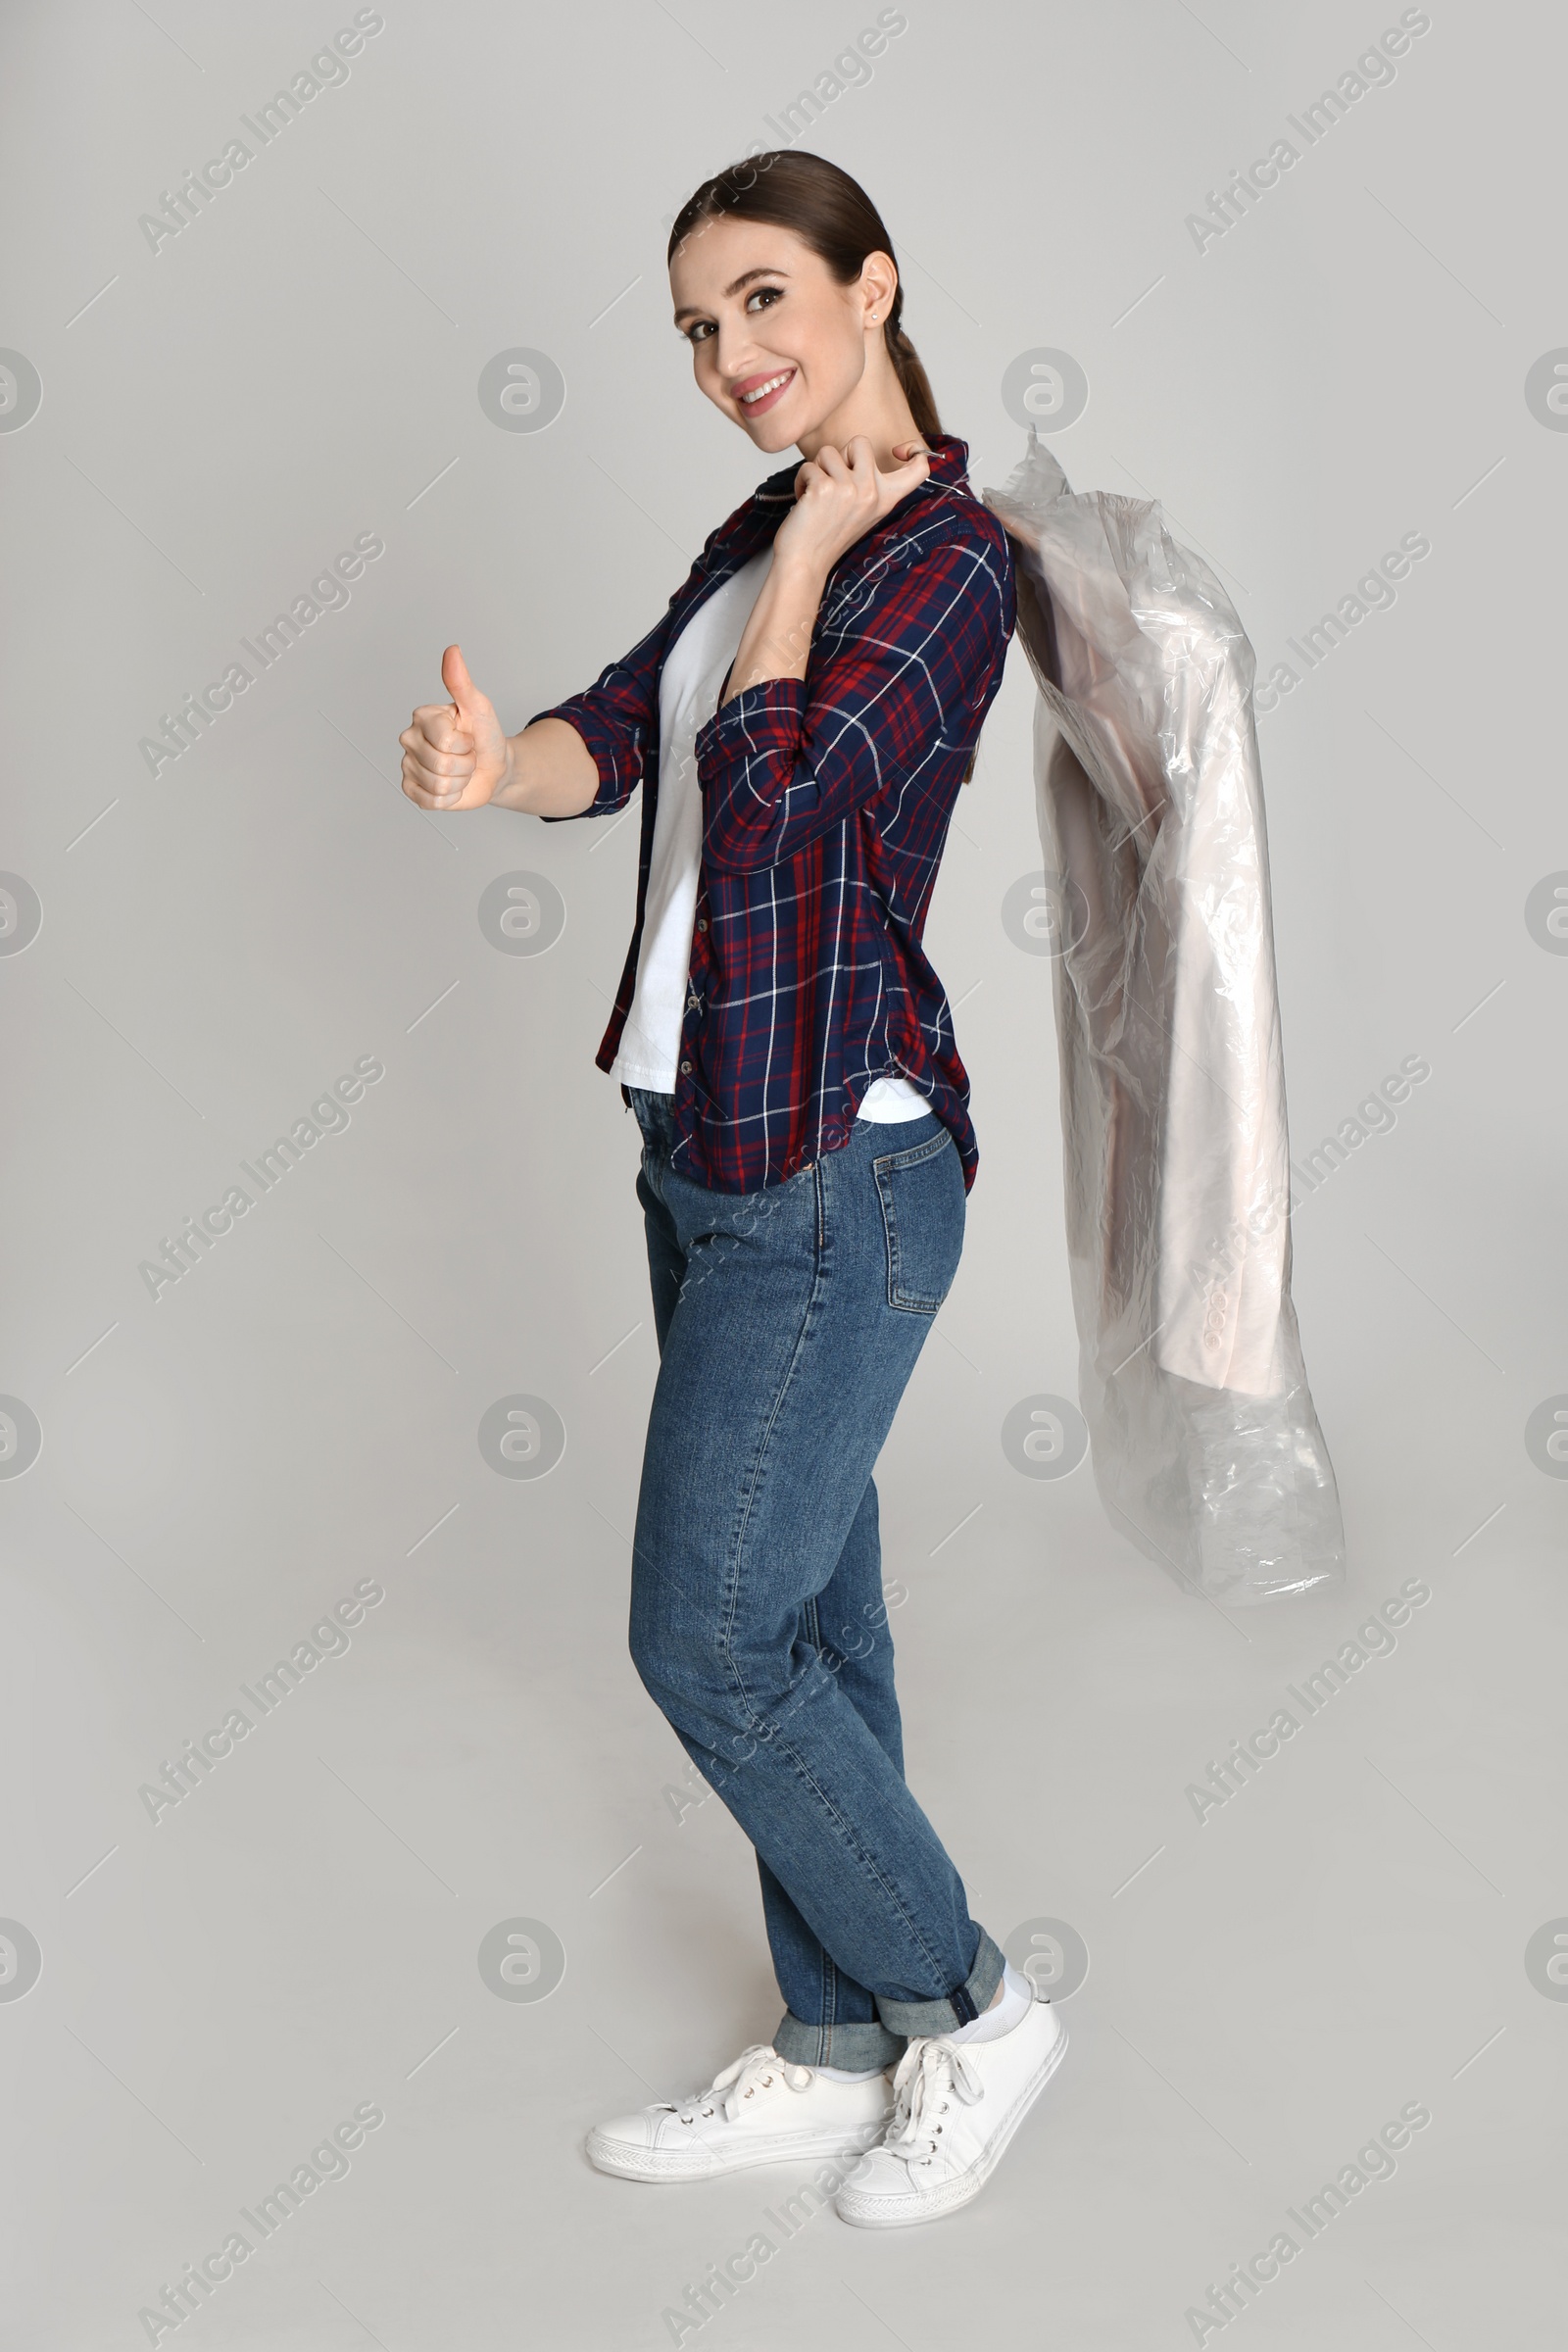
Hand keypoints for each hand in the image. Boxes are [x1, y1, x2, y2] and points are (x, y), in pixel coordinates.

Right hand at [399, 645, 510, 810]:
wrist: (494, 767)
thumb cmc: (486, 735)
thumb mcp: (479, 707)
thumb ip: (461, 682)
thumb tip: (452, 650)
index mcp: (422, 717)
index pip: (444, 740)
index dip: (465, 744)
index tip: (467, 736)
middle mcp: (409, 739)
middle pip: (440, 764)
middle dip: (465, 764)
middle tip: (467, 754)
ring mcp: (408, 765)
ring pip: (438, 784)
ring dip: (460, 781)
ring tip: (461, 768)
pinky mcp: (412, 789)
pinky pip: (431, 801)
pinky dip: (450, 798)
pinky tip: (452, 784)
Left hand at [771, 435, 930, 577]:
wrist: (806, 563)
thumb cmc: (829, 537)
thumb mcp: (863, 512)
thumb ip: (872, 486)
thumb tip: (861, 451)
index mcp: (886, 499)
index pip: (919, 469)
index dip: (914, 449)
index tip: (897, 451)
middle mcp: (873, 493)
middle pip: (861, 442)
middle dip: (840, 455)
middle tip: (833, 480)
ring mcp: (850, 489)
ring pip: (828, 451)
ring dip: (816, 469)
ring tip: (817, 494)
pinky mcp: (825, 488)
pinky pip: (808, 466)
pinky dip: (802, 480)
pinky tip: (805, 501)